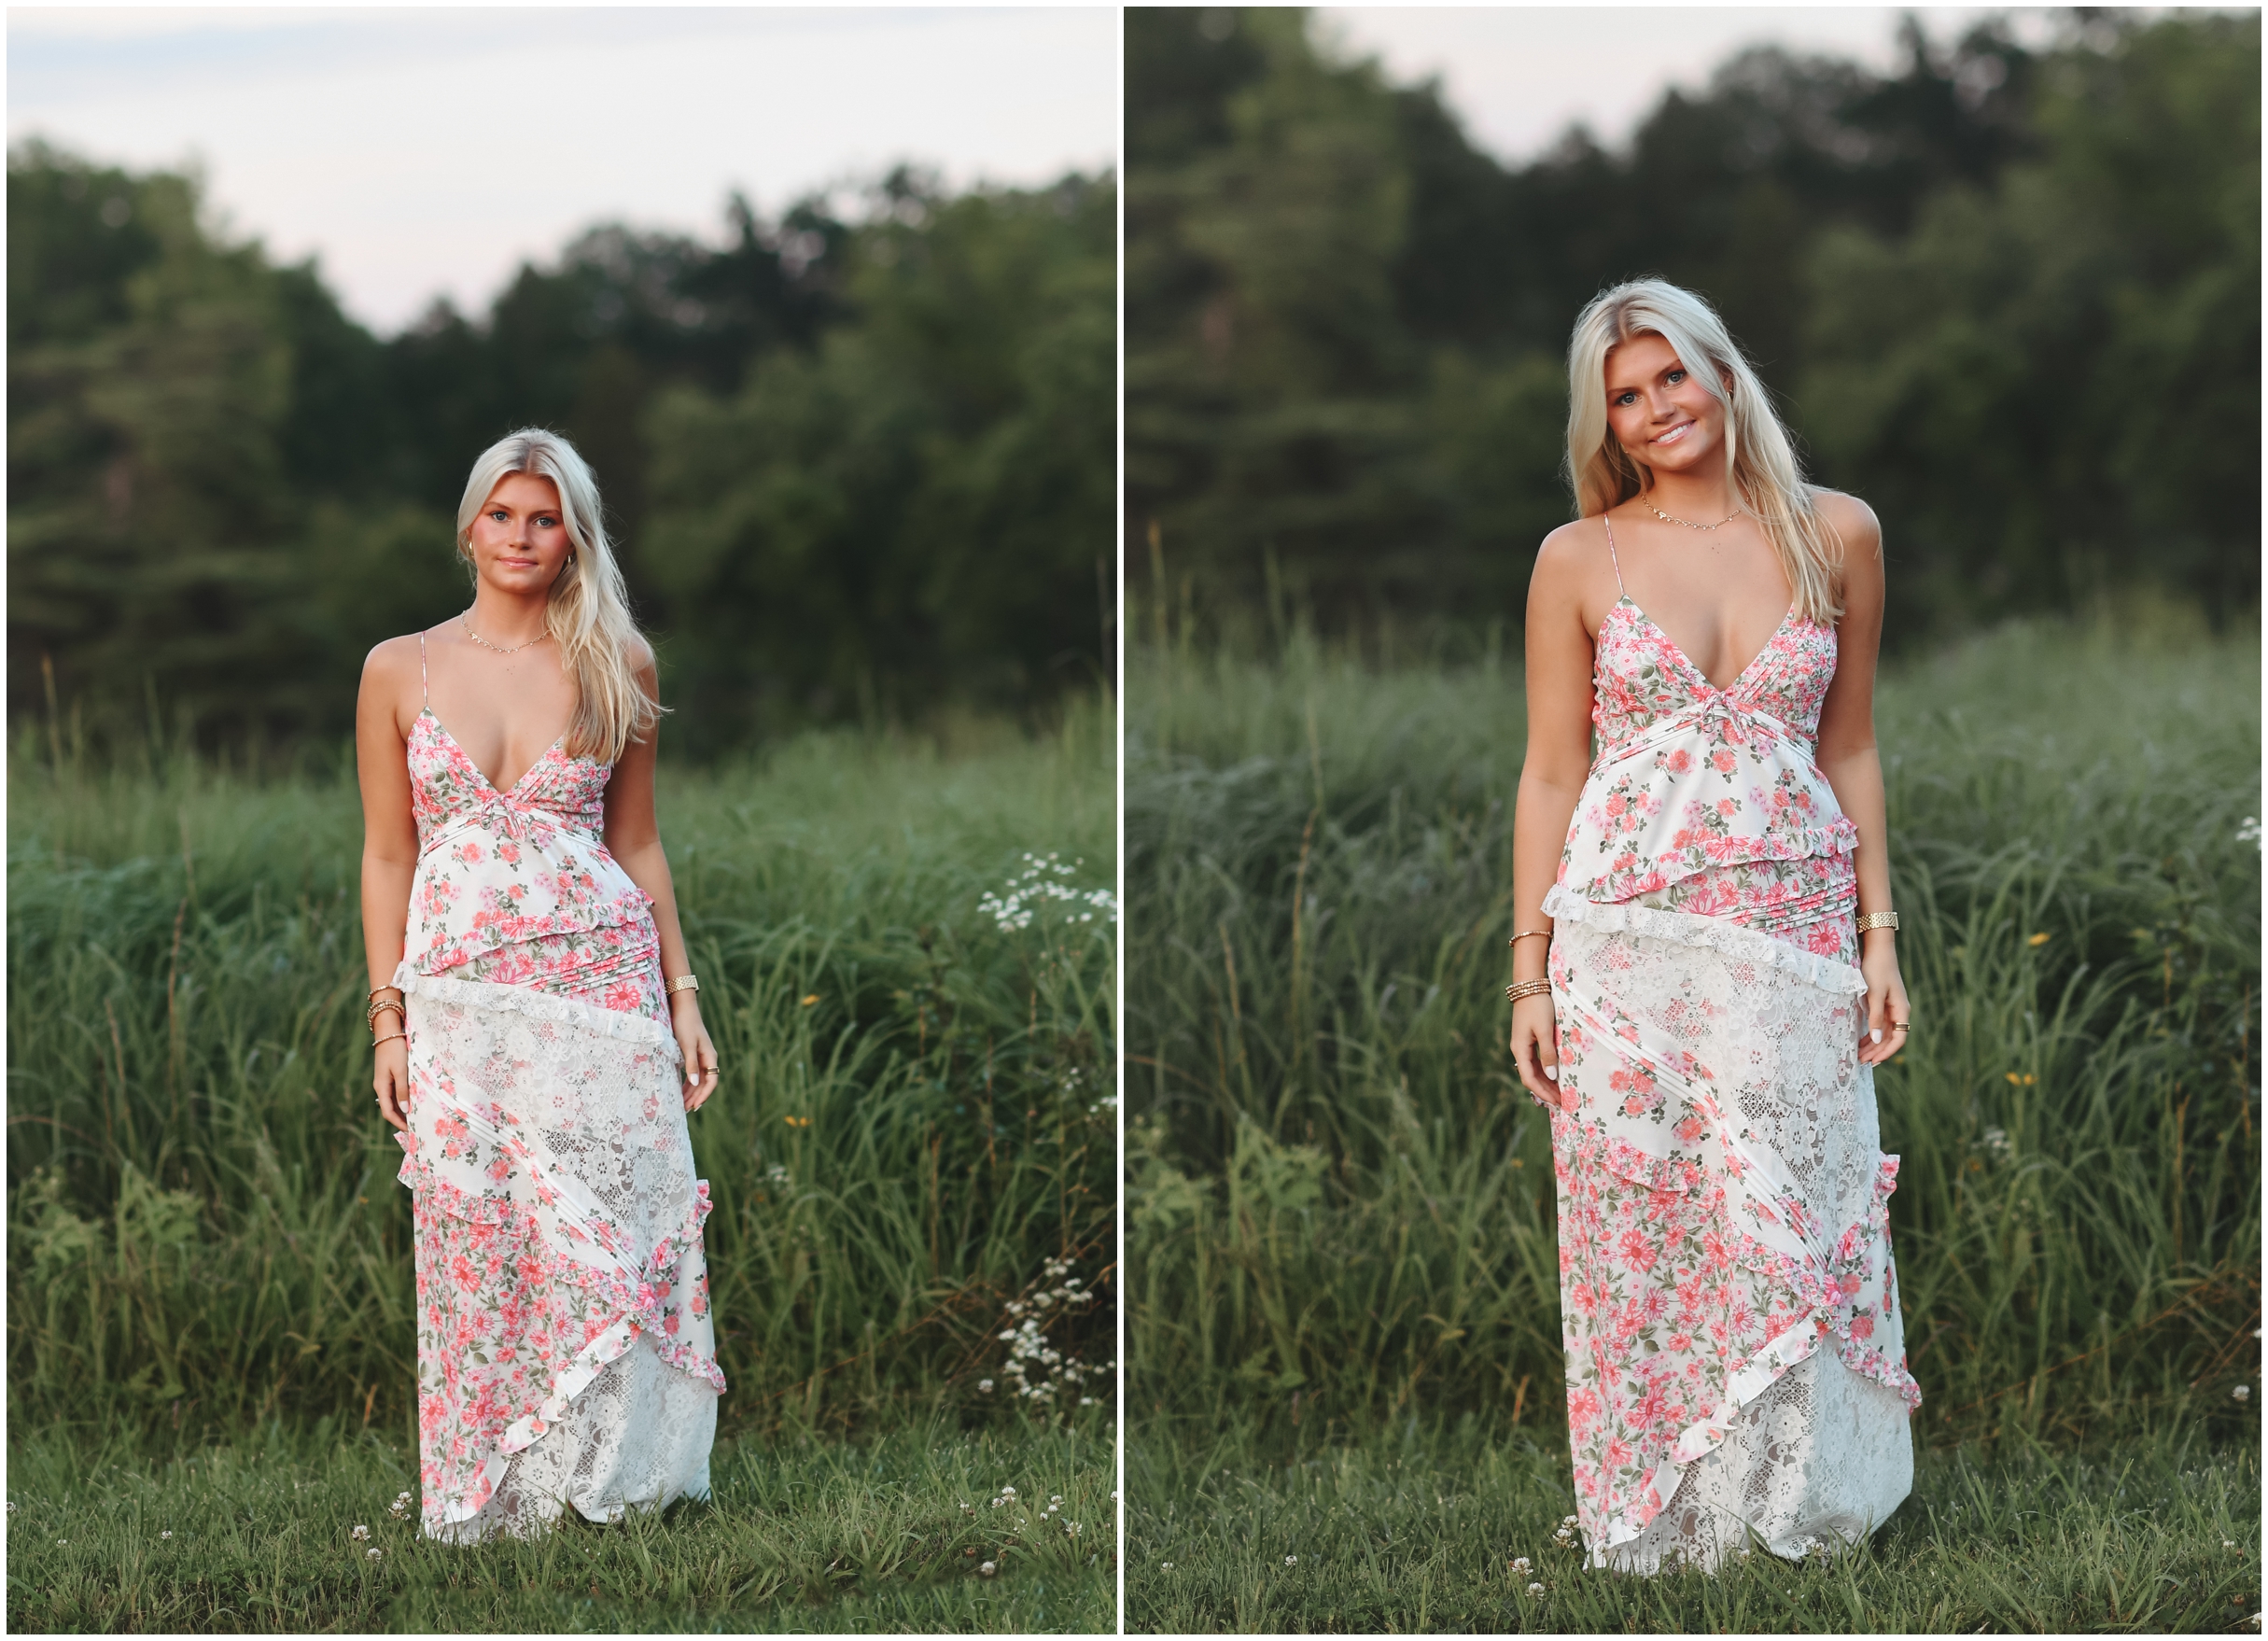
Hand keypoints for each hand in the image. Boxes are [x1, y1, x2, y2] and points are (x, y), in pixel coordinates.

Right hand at [373, 1036, 409, 1130]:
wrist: (389, 1032)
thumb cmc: (396, 1050)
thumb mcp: (401, 1070)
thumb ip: (403, 1090)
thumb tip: (405, 1110)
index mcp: (381, 1087)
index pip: (387, 1111)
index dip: (398, 1123)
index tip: (410, 1131)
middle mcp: (381, 1086)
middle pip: (390, 1108)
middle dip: (401, 1119)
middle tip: (416, 1127)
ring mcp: (385, 1081)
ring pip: (393, 1101)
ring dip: (403, 1110)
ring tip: (417, 1117)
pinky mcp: (390, 1075)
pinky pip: (396, 1092)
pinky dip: (404, 1100)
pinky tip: (414, 1101)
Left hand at [672, 993, 719, 1112]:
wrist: (682, 1008)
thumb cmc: (685, 1025)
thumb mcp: (687, 1046)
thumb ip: (691, 1065)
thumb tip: (693, 1084)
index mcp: (710, 1057)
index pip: (711, 1082)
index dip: (704, 1095)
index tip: (694, 1106)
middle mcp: (708, 1059)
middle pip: (705, 1083)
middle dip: (696, 1097)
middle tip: (685, 1110)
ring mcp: (701, 1057)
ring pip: (698, 1080)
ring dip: (691, 1092)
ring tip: (681, 1104)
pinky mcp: (693, 1055)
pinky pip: (692, 1074)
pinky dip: (687, 1084)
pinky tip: (679, 1091)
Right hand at [1509, 993, 1568, 1109]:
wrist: (1530, 985)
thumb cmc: (1538, 1006)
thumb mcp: (1545, 1030)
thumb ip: (1548, 1054)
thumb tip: (1551, 1076)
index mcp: (1520, 1049)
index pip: (1529, 1079)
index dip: (1543, 1092)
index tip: (1557, 1102)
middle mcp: (1519, 1050)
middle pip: (1531, 1077)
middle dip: (1545, 1091)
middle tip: (1562, 1102)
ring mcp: (1523, 1045)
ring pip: (1533, 1070)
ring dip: (1546, 1082)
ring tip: (1560, 1092)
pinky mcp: (1529, 1039)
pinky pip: (1536, 1061)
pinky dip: (1545, 1071)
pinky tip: (1556, 1075)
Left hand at [1858, 935, 1909, 1066]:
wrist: (1877, 949)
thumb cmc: (1876, 969)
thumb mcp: (1874, 994)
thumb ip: (1876, 1017)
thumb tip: (1877, 1040)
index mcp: (1901, 1010)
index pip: (1898, 1038)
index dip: (1886, 1052)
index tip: (1873, 1061)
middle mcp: (1898, 1011)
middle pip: (1890, 1038)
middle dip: (1877, 1051)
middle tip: (1861, 1061)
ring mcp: (1891, 1007)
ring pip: (1883, 1032)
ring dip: (1872, 1044)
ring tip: (1859, 1055)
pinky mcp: (1882, 1003)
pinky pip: (1879, 1024)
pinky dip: (1871, 1034)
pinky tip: (1861, 1040)